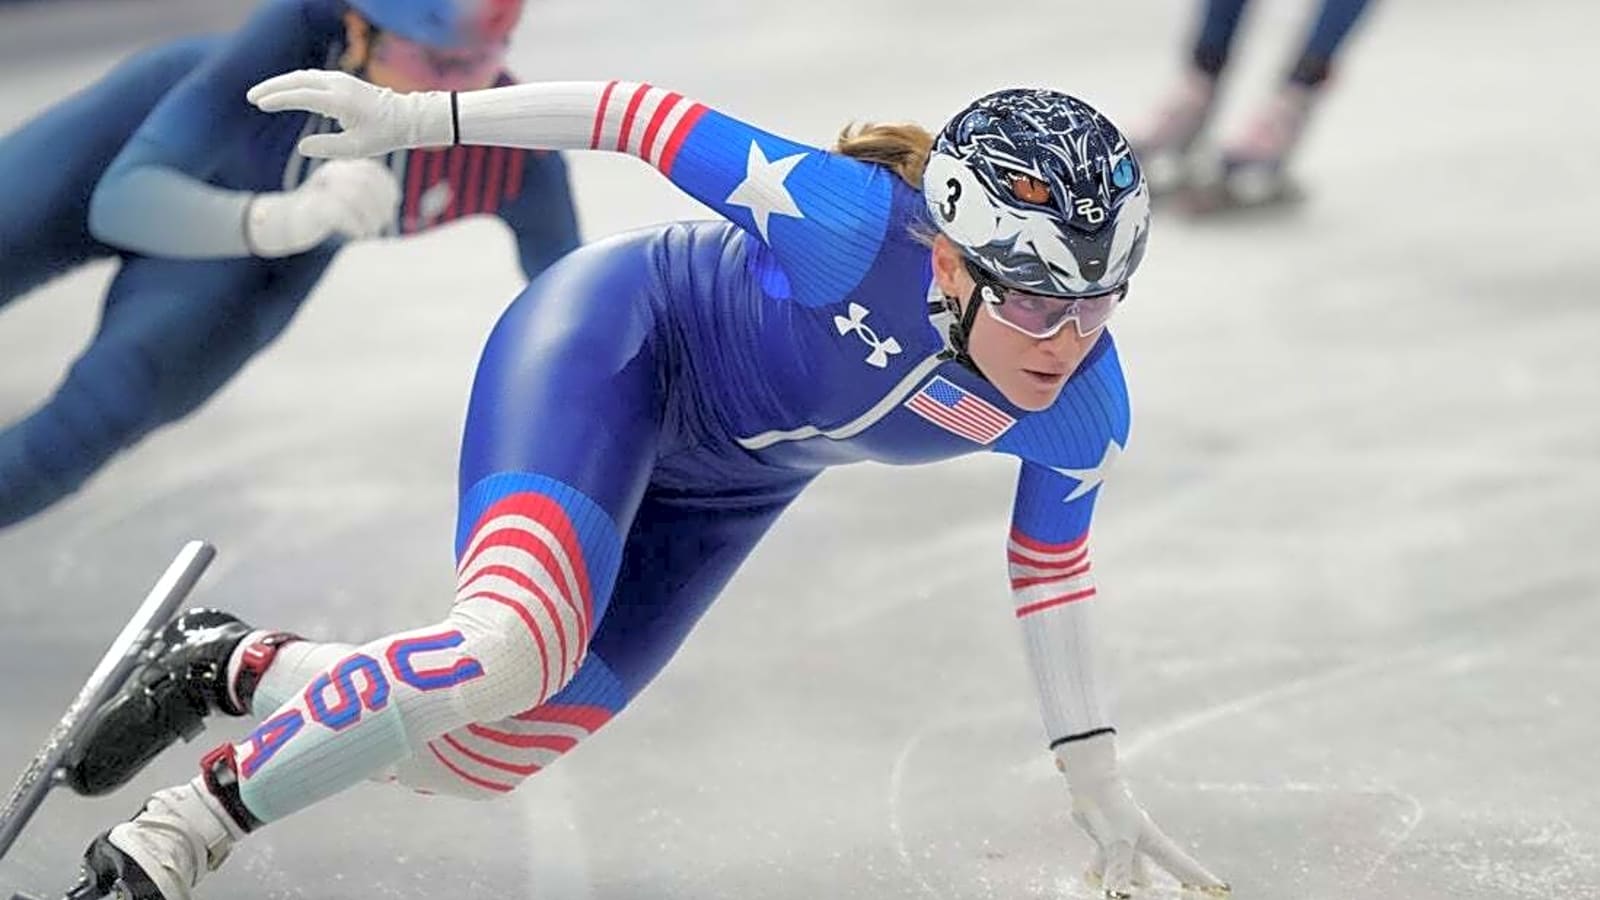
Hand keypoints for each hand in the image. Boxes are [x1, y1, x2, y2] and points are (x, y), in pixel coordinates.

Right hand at [245, 158, 399, 256]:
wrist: (287, 221)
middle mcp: (331, 173)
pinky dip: (357, 227)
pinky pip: (341, 213)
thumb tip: (394, 202)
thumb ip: (370, 195)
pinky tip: (359, 235)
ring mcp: (320, 189)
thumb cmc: (324, 212)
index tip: (392, 206)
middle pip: (366, 182)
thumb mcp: (348, 198)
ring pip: (355, 196)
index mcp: (342, 167)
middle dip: (381, 205)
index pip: (373, 170)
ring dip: (371, 219)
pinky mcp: (313, 208)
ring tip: (371, 232)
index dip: (388, 188)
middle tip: (383, 222)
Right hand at [247, 69, 454, 157]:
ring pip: (302, 77)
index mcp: (340, 101)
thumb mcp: (357, 149)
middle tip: (250, 96)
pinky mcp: (341, 80)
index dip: (279, 99)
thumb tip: (302, 147)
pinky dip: (294, 83)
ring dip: (281, 83)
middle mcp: (338, 85)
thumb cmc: (383, 135)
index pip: (301, 95)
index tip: (260, 104)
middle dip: (272, 88)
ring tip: (262, 95)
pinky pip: (311, 78)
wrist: (406, 117)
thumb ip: (328, 148)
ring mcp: (340, 80)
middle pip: (296, 80)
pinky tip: (284, 93)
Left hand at [1056, 732, 1229, 897]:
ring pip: (1133, 871)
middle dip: (1164, 889)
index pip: (1185, 867)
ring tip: (1128, 896)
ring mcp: (1125, 842)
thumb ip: (1120, 872)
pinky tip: (1093, 880)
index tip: (1221, 889)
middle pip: (1159, 873)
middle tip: (1178, 896)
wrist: (1090, 781)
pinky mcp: (1106, 840)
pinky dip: (1101, 874)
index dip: (1202, 880)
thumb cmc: (1111, 807)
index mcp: (1156, 843)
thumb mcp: (1119, 843)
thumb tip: (1120, 896)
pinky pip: (1106, 864)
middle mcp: (1144, 843)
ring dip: (1131, 884)